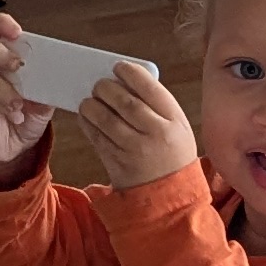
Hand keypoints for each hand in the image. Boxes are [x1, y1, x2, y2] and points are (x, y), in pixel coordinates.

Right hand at [0, 14, 51, 186]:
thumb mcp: (44, 100)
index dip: (2, 25)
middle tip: (18, 64)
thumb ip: (48, 85)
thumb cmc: (26, 115)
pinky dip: (0, 105)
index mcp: (3, 56)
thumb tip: (60, 76)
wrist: (14, 147)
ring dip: (1, 86)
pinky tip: (16, 115)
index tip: (16, 31)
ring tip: (18, 102)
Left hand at [78, 59, 199, 187]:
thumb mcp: (179, 128)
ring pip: (106, 119)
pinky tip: (86, 116)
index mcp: (175, 121)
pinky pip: (96, 137)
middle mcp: (156, 135)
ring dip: (92, 105)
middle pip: (124, 102)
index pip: (149, 89)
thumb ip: (159, 105)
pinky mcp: (117, 164)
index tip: (119, 67)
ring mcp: (135, 151)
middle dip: (107, 88)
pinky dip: (87, 123)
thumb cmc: (173, 155)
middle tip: (99, 84)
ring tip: (90, 100)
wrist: (171, 198)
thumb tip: (127, 81)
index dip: (130, 73)